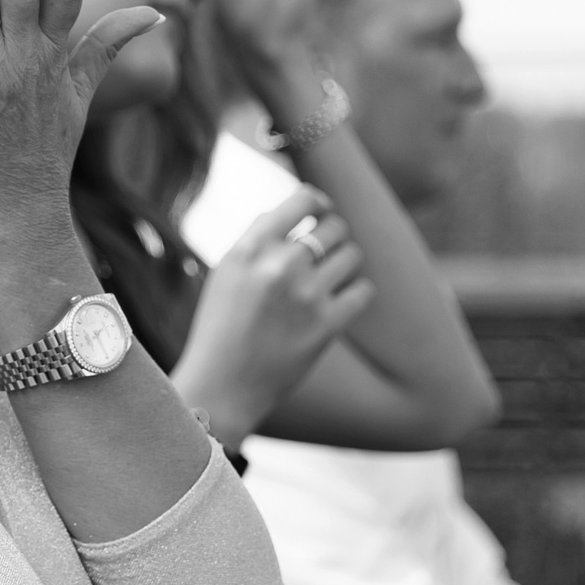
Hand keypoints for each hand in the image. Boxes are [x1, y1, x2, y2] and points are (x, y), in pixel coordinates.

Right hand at [170, 187, 372, 446]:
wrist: (221, 386)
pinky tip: (341, 302)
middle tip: (325, 253)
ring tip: (330, 279)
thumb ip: (260, 237)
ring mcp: (305, 296)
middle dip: (334, 236)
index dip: (319, 202)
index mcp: (250, 248)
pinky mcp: (326, 326)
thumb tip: (300, 205)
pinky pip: (363, 291)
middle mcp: (279, 266)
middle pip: (334, 226)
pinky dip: (356, 294)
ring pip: (352, 256)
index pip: (303, 199)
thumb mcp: (227, 271)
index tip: (320, 213)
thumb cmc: (222, 326)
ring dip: (345, 264)